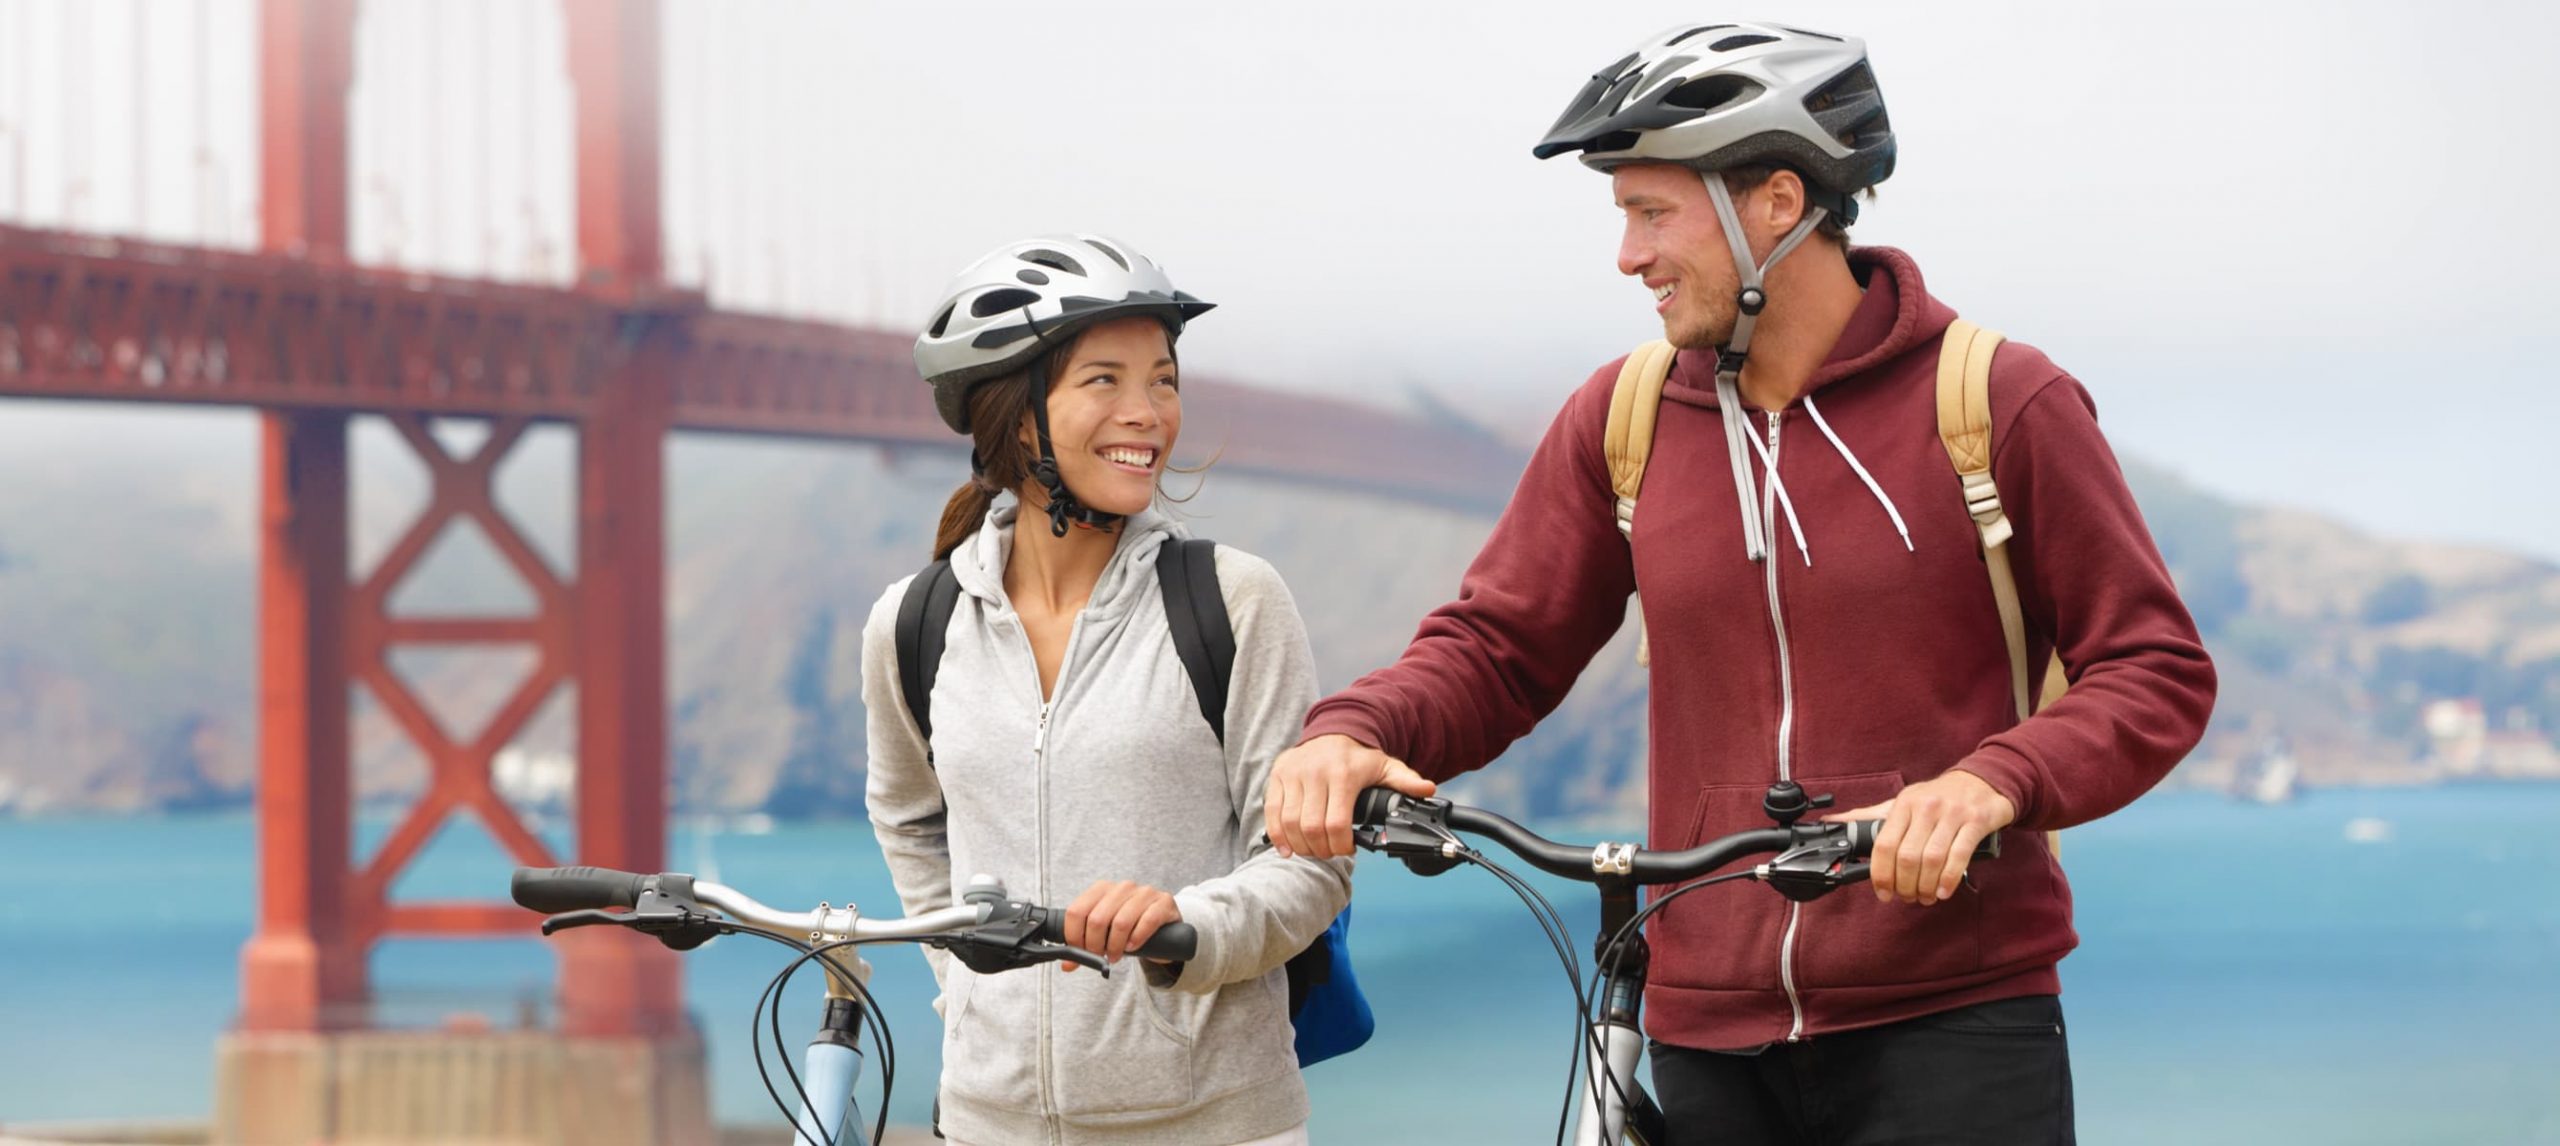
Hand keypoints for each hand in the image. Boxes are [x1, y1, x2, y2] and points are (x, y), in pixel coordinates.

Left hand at [1058, 879, 1180, 971]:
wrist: (1162, 923)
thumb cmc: (1128, 927)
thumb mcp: (1104, 932)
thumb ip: (1084, 945)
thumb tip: (1067, 964)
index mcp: (1101, 889)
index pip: (1076, 911)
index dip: (1074, 936)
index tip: (1079, 951)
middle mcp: (1122, 887)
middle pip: (1097, 919)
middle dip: (1095, 945)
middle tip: (1100, 957)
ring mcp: (1144, 893)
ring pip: (1121, 922)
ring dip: (1115, 946)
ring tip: (1115, 955)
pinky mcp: (1163, 902)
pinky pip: (1147, 921)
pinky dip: (1136, 939)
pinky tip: (1132, 947)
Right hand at [1264, 734, 1436, 859]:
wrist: (1333, 731)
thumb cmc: (1360, 757)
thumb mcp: (1386, 766)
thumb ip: (1406, 781)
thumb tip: (1428, 790)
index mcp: (1343, 774)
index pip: (1337, 823)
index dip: (1341, 845)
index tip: (1348, 849)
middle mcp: (1314, 772)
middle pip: (1311, 828)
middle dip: (1321, 849)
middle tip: (1330, 852)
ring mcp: (1293, 773)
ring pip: (1290, 823)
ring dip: (1301, 845)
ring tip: (1313, 850)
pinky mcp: (1278, 776)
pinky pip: (1272, 812)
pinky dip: (1278, 836)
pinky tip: (1288, 848)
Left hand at [1824, 769, 2015, 905]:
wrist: (1982, 780)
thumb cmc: (1939, 797)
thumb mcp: (1905, 801)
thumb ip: (1871, 816)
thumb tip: (1833, 823)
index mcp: (1904, 804)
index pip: (1884, 844)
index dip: (1880, 874)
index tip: (1883, 893)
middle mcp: (1926, 808)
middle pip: (1907, 857)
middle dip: (1905, 885)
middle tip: (1908, 897)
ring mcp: (1952, 814)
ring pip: (1932, 859)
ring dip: (1926, 886)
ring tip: (1926, 897)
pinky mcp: (1976, 821)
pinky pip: (1960, 855)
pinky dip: (1949, 879)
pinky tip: (1943, 891)